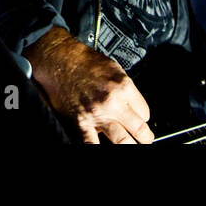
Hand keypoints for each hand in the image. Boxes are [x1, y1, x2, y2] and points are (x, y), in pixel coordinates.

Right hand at [24, 27, 153, 143]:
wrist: (59, 59)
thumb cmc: (83, 61)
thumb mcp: (114, 68)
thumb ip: (125, 90)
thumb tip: (133, 106)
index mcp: (123, 87)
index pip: (145, 112)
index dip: (144, 116)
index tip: (141, 118)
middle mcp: (112, 102)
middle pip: (139, 129)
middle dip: (145, 137)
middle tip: (145, 139)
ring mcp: (97, 114)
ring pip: (122, 141)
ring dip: (130, 145)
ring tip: (130, 144)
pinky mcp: (81, 122)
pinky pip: (92, 143)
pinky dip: (99, 146)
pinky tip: (103, 145)